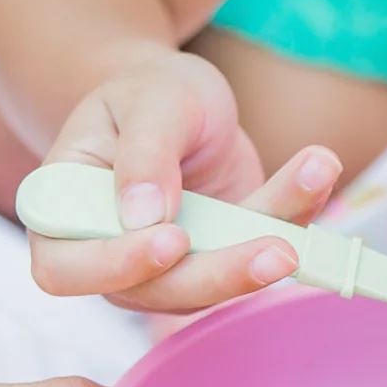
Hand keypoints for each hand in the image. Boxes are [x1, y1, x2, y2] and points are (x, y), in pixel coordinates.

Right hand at [29, 51, 341, 313]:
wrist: (179, 102)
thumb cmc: (146, 95)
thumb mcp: (147, 101)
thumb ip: (143, 153)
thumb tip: (143, 217)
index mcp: (65, 213)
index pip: (66, 266)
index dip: (116, 265)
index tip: (172, 240)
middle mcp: (112, 254)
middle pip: (156, 292)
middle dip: (220, 275)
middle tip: (279, 250)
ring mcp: (172, 269)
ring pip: (216, 284)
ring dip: (269, 248)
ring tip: (314, 179)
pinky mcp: (224, 262)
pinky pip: (260, 251)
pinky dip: (296, 214)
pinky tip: (320, 170)